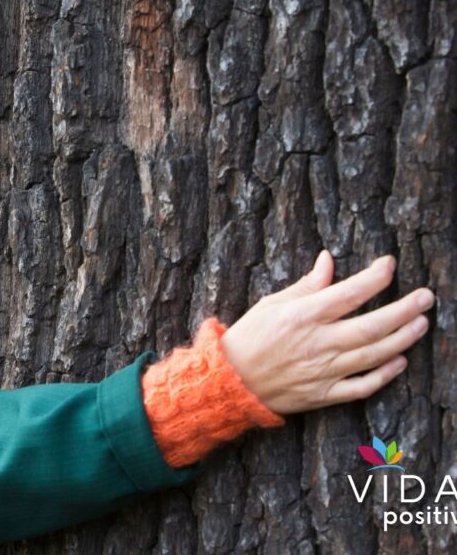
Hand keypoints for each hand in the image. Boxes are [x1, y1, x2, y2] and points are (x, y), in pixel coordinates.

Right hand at [220, 250, 434, 414]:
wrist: (229, 381)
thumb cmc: (249, 338)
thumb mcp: (271, 304)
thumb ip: (306, 285)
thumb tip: (329, 261)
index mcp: (303, 316)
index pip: (350, 293)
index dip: (375, 277)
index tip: (390, 264)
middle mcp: (318, 343)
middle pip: (372, 325)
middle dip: (404, 309)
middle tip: (426, 298)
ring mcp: (323, 371)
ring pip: (373, 354)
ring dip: (402, 338)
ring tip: (422, 324)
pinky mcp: (323, 394)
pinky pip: (362, 386)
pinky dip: (384, 375)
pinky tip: (399, 361)